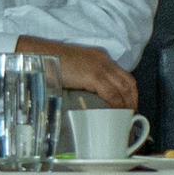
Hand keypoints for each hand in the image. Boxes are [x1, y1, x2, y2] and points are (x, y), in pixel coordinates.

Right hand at [23, 39, 140, 109]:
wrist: (40, 55)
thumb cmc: (51, 63)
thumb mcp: (75, 69)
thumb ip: (85, 79)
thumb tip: (90, 97)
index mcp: (100, 57)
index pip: (123, 75)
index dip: (130, 92)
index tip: (129, 105)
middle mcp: (104, 61)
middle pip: (128, 82)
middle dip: (133, 100)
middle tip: (132, 115)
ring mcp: (100, 67)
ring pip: (123, 89)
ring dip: (127, 105)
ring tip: (126, 119)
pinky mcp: (94, 76)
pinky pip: (112, 94)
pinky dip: (117, 105)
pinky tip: (116, 114)